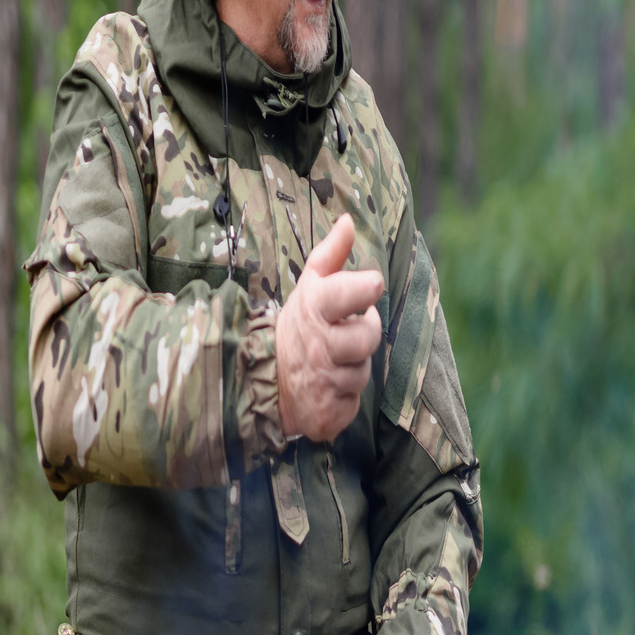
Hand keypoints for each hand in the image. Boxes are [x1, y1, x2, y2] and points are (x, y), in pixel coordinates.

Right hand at [277, 215, 384, 444]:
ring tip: (331, 361)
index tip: (371, 285)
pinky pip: (354, 403)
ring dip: (353, 367)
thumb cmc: (297, 328)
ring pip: (363, 373)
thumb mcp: (309, 288)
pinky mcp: (330, 414)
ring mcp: (324, 382)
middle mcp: (319, 347)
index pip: (352, 292)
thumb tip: (350, 220)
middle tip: (346, 330)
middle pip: (368, 337)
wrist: (264, 381)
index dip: (367, 287)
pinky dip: (345, 396)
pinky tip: (328, 387)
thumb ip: (331, 255)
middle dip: (364, 332)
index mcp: (315, 310)